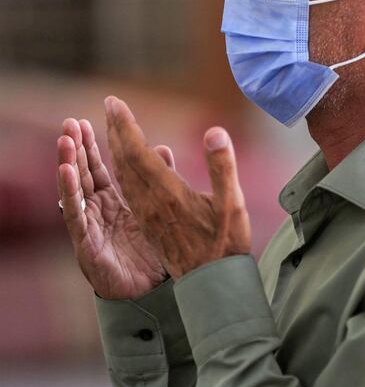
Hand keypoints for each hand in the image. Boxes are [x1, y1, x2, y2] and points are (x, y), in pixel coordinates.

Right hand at [57, 118, 174, 299]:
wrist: (154, 296)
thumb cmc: (155, 256)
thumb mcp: (162, 212)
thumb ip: (163, 181)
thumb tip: (164, 148)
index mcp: (116, 204)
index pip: (101, 169)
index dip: (95, 146)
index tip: (90, 120)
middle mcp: (99, 213)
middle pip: (85, 175)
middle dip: (77, 149)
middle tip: (71, 122)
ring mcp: (91, 228)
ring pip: (75, 191)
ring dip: (68, 164)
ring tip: (65, 139)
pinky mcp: (87, 245)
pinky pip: (75, 215)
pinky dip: (70, 192)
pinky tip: (66, 171)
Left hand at [104, 96, 250, 278]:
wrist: (213, 283)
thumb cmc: (227, 243)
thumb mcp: (233, 203)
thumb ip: (223, 166)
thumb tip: (215, 132)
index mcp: (167, 193)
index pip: (137, 152)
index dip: (125, 126)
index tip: (113, 102)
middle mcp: (150, 202)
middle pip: (124, 161)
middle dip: (115, 131)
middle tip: (109, 106)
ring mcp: (147, 215)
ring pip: (122, 177)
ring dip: (114, 150)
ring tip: (111, 130)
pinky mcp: (150, 224)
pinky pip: (128, 191)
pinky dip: (122, 170)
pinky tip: (127, 167)